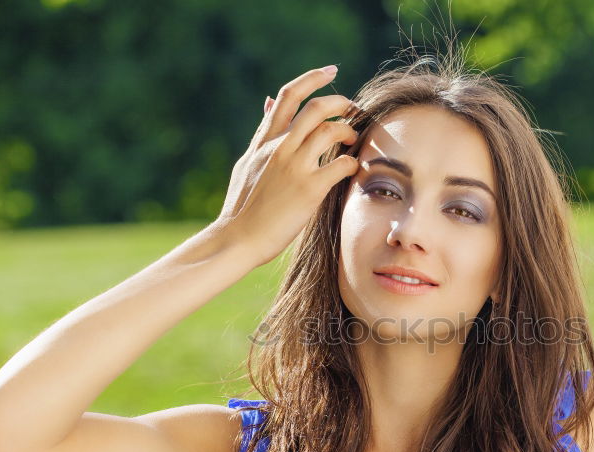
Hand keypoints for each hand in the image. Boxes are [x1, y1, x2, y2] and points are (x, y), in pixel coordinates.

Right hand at [216, 66, 359, 266]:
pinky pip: (341, 165)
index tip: (331, 71)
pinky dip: (353, 163)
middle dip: (341, 102)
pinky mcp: (309, 189)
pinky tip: (354, 169)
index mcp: (264, 141)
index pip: (288, 96)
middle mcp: (279, 148)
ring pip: (331, 131)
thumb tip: (269, 103)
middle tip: (355, 109)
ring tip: (355, 140)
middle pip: (316, 108)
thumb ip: (263, 133)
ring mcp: (294, 167)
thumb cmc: (244, 205)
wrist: (238, 237)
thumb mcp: (248, 161)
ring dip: (350, 131)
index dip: (312, 78)